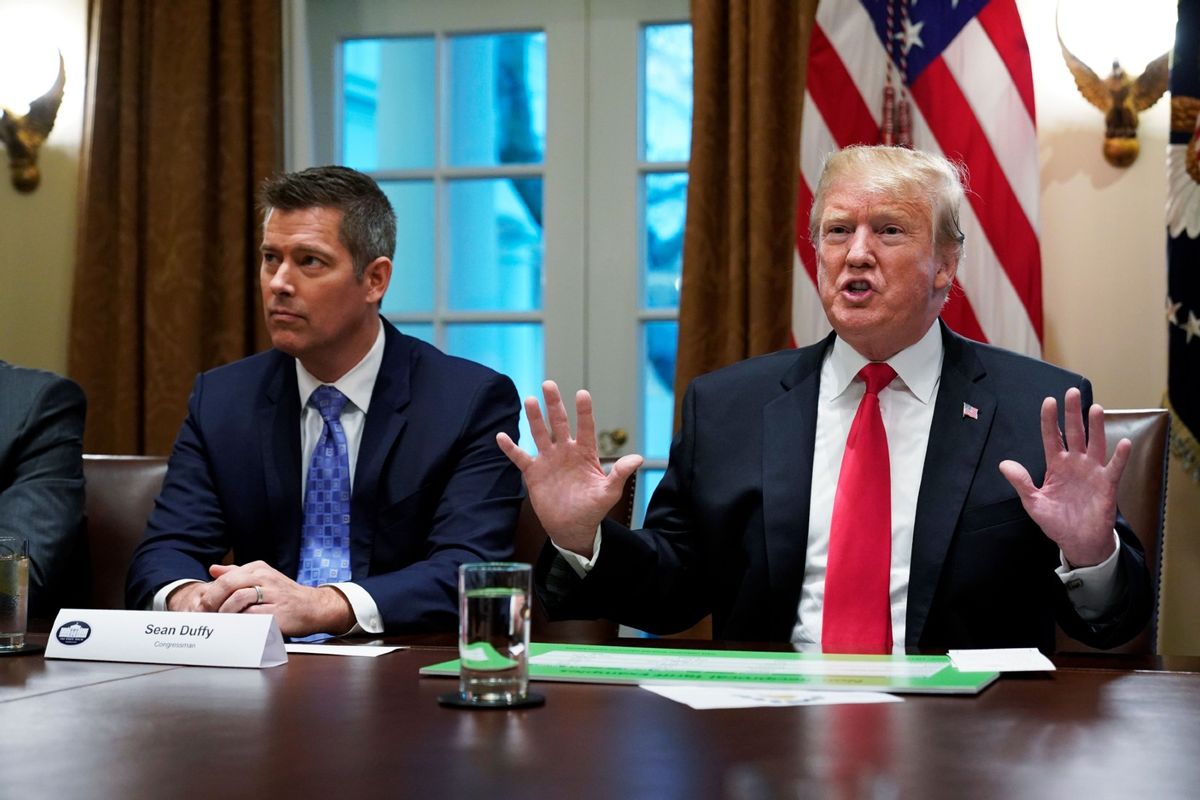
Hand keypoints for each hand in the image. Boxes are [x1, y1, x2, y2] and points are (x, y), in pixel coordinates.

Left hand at [171, 561, 354, 636]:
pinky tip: (236, 627)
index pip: (227, 576)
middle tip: (205, 614)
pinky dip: (240, 622)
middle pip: (230, 585)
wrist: (313, 607)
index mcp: (259, 569)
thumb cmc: (285, 594)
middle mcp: (266, 578)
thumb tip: (214, 569)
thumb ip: (237, 572)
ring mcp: (272, 595)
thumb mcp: (263, 577)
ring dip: (224, 612)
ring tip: (220, 621)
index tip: (202, 605)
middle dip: (213, 601)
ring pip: (238, 600)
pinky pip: (251, 617)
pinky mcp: (277, 613)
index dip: (211, 592)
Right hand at [496, 380, 641, 556]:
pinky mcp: (533, 472)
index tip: (582, 394)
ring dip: (535, 418)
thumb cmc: (593, 509)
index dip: (584, 411)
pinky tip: (501, 436)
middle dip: (554, 404)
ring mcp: (548, 460)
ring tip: (531, 400)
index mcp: (585, 453)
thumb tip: (638, 458)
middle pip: (559, 423)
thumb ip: (620, 474)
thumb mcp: (609, 492)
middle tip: (549, 384)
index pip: (586, 427)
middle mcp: (566, 451)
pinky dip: (510, 448)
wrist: (572, 527)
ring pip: (540, 434)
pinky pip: (520, 457)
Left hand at [998, 388, 1130, 567]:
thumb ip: (1021, 482)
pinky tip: (1123, 442)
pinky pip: (1114, 467)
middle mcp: (1075, 463)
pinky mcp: (1106, 484)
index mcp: (1056, 465)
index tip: (1048, 401)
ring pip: (1094, 444)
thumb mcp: (1033, 502)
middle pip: (1073, 433)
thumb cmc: (1056, 521)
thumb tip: (1004, 464)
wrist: (1077, 541)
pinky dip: (1119, 456)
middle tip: (1071, 393)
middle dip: (1072, 413)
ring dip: (1095, 427)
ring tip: (1094, 408)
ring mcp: (1092, 472)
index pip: (1051, 437)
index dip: (1049, 420)